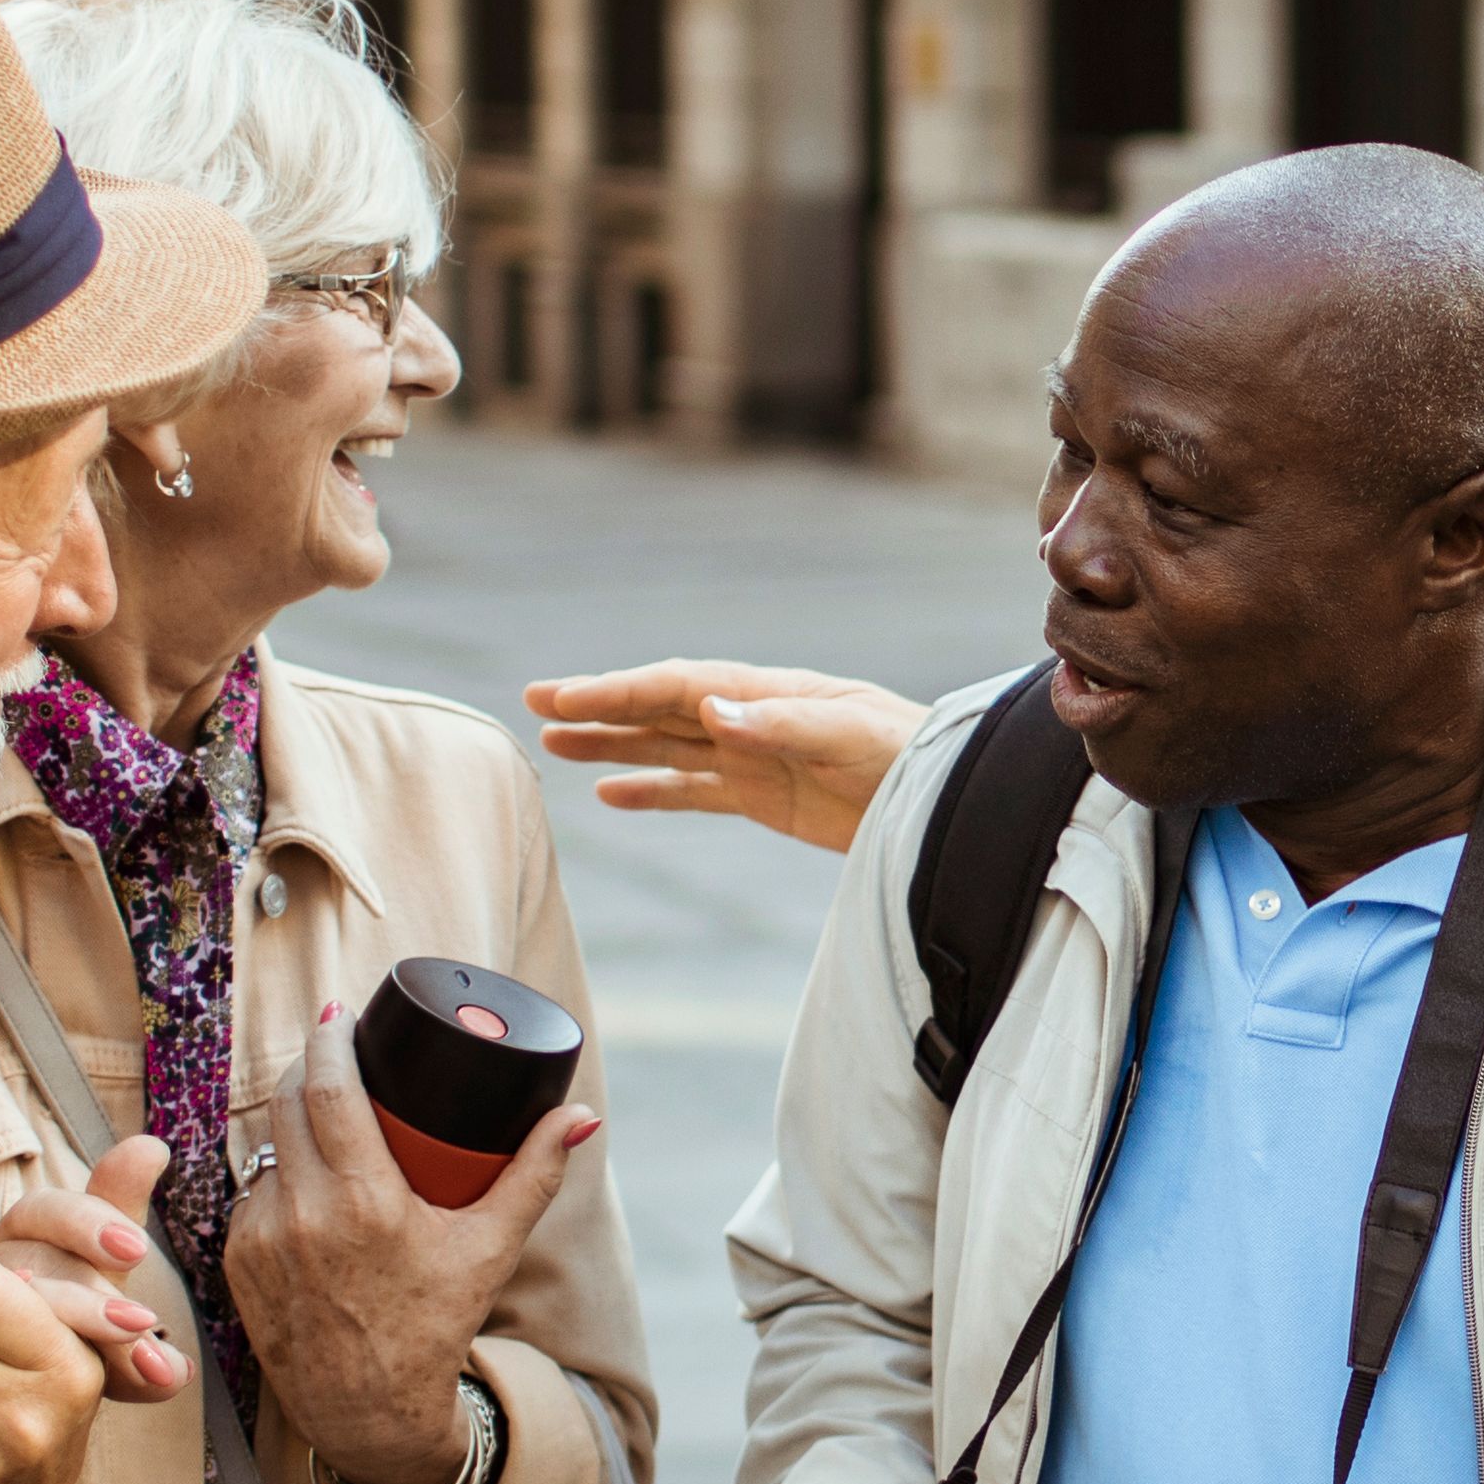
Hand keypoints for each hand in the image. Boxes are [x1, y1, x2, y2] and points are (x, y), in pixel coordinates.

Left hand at [226, 1067, 591, 1483]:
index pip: (326, 1090)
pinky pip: (254, 1191)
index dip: (328, 1040)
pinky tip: (308, 1180)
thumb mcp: (489, 1249)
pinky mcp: (238, 1261)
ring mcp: (262, 1238)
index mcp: (364, 1203)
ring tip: (327, 1116)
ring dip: (292, 1122)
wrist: (367, 1410)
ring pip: (268, 1145)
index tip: (340, 1014)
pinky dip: (280, 1176)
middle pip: (286, 1102)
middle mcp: (303, 1215)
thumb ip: (534, 1176)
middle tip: (336, 1049)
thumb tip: (581, 1117)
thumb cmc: (433, 1327)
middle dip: (308, 1065)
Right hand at [526, 661, 927, 852]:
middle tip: (534, 702)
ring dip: (612, 744)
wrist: (948, 798)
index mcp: (769, 693)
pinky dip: (652, 791)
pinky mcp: (764, 797)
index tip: (565, 697)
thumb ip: (781, 725)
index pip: (678, 686)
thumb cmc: (912, 755)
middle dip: (599, 705)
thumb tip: (711, 708)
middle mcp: (752, 717)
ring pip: (666, 746)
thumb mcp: (851, 733)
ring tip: (553, 745)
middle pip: (660, 707)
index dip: (619, 690)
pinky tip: (610, 793)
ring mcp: (754, 756)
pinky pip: (695, 791)